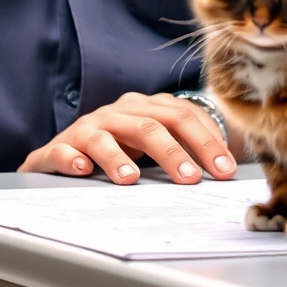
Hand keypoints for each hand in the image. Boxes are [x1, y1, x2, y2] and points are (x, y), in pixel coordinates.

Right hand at [19, 91, 236, 184]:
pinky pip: (63, 150)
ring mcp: (88, 127)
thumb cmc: (124, 148)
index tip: (225, 170)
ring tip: (131, 179)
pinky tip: (82, 170)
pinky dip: (71, 158)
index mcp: (147, 107)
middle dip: (174, 152)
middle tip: (191, 178)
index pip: (183, 117)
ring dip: (118, 157)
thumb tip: (225, 169)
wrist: (68, 150)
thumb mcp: (157, 144)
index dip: (207, 142)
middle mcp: (118, 112)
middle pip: (150, 125)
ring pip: (105, 137)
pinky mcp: (60, 146)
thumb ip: (187, 149)